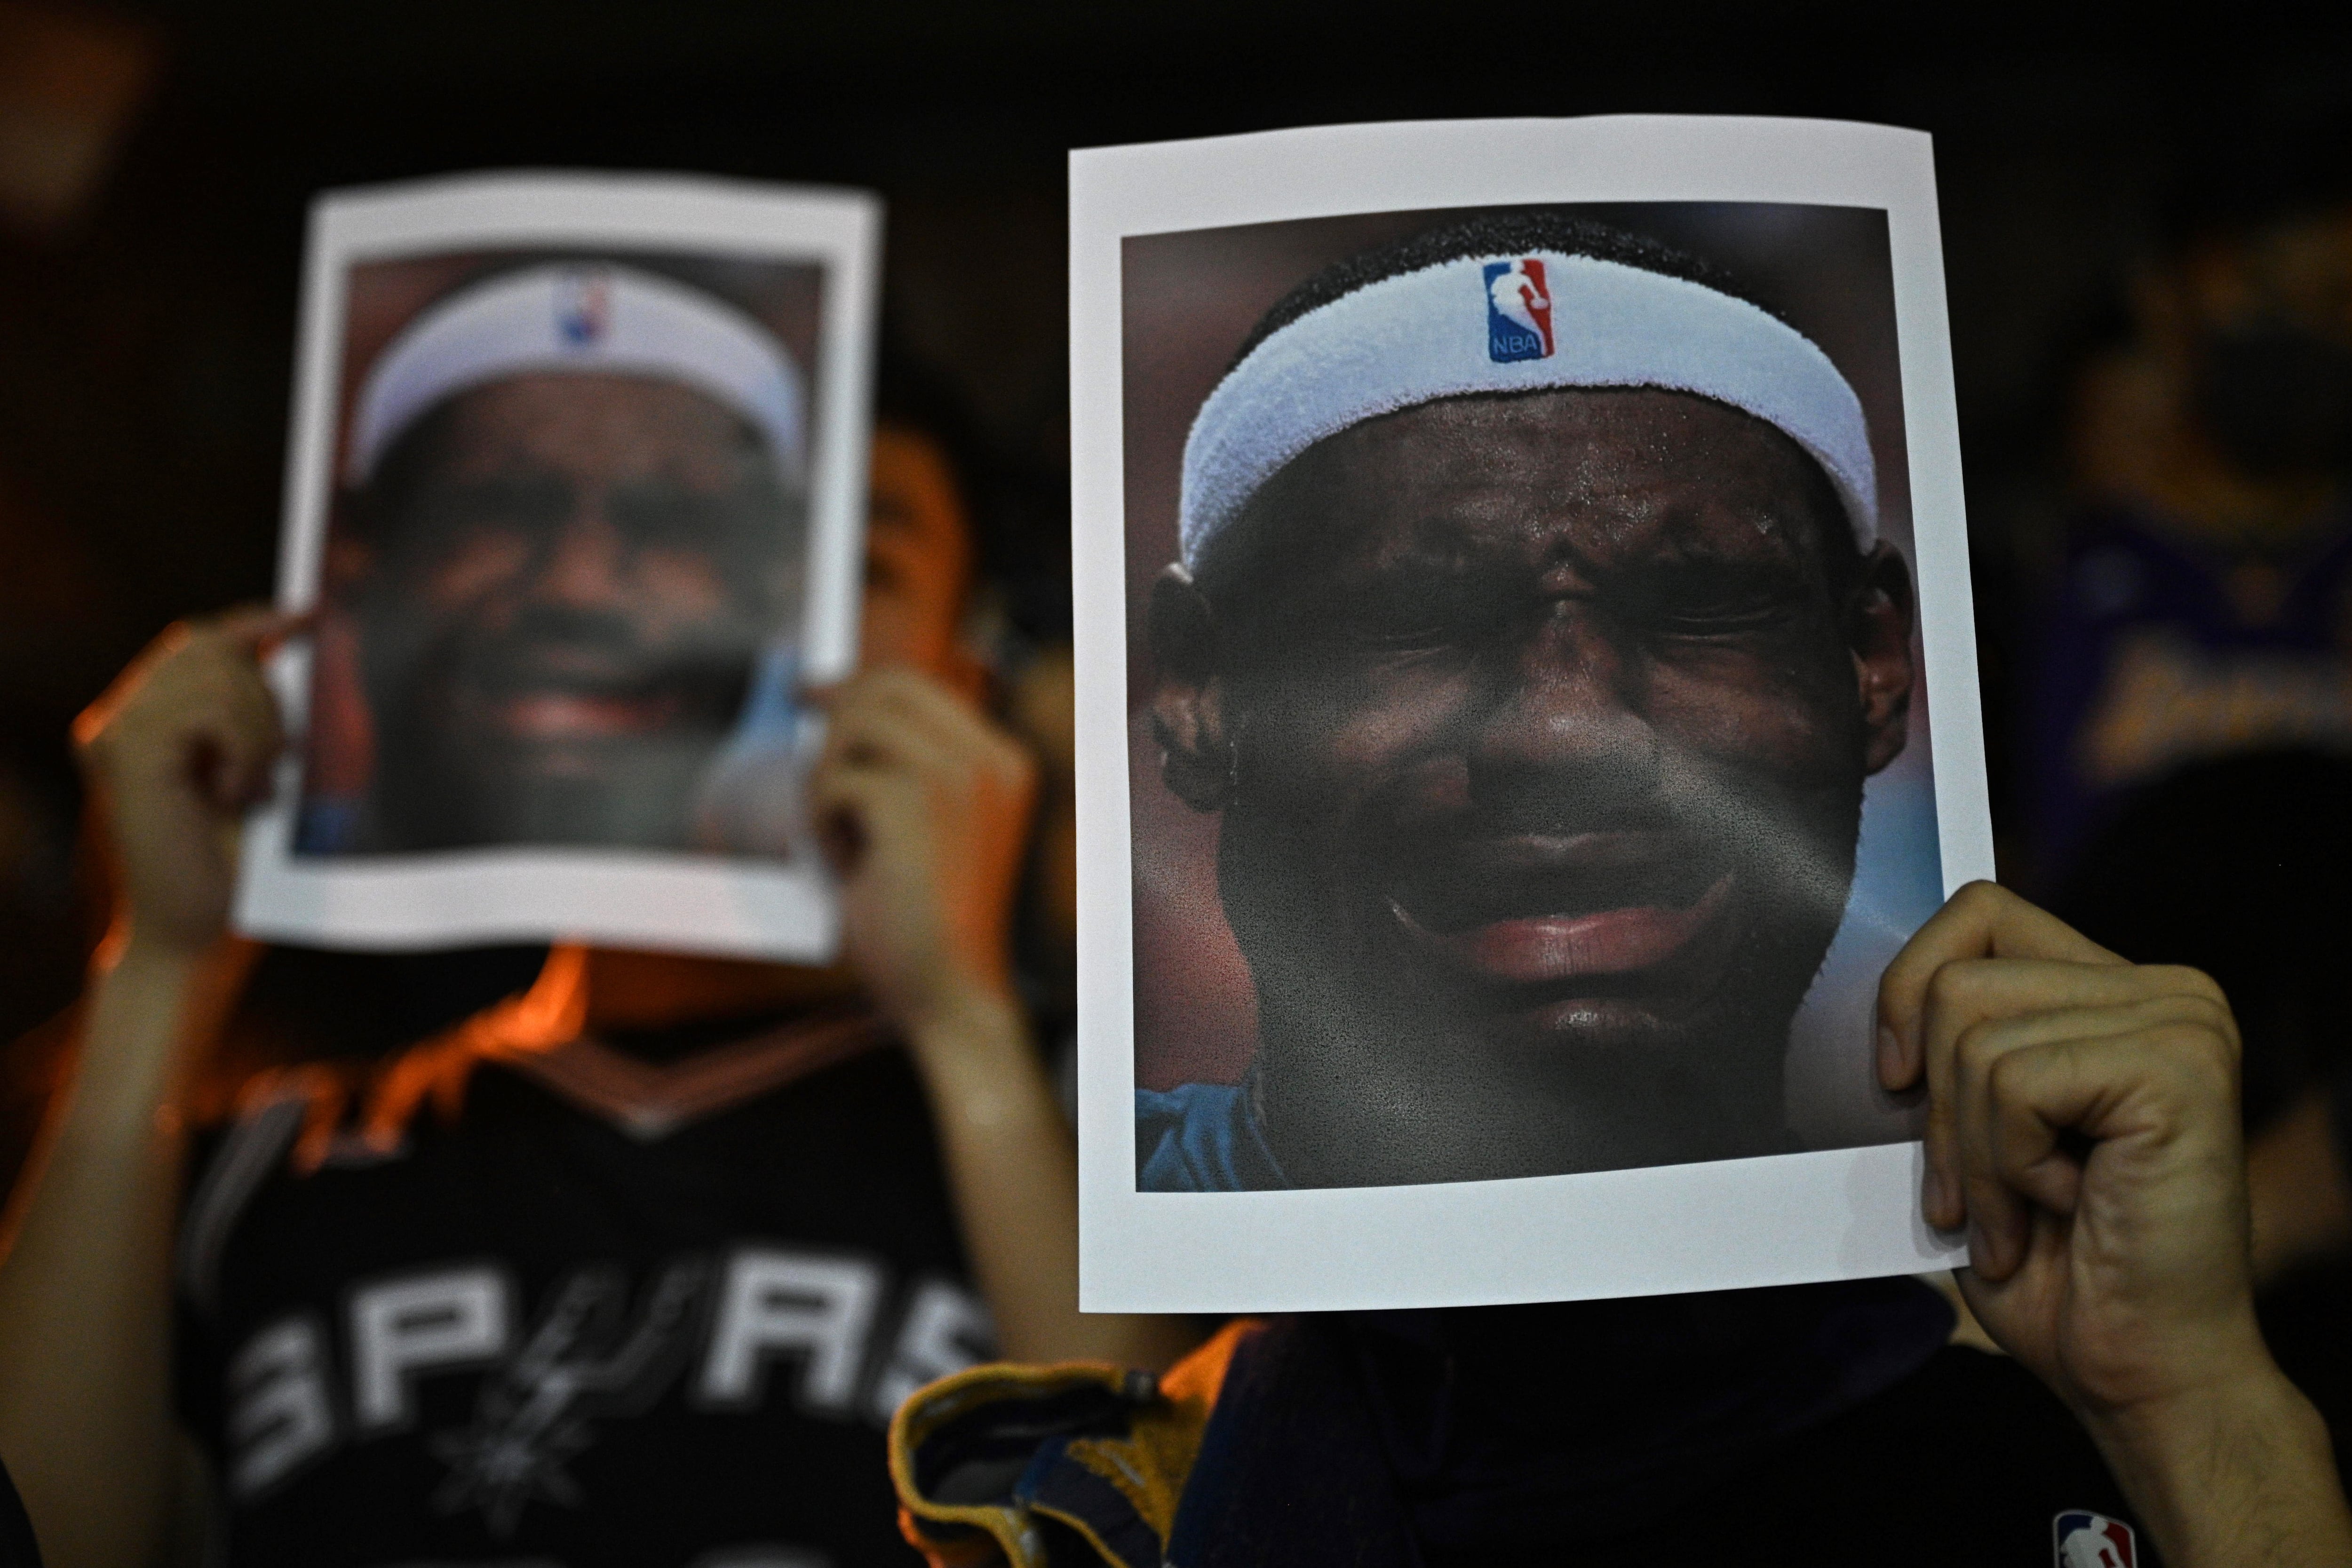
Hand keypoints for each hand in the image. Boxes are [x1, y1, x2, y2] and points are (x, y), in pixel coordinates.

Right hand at [75, 609, 299, 957]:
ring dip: (260, 729)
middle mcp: (123, 716)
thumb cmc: (236, 862)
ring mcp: (116, 731)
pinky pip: (208, 711)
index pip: (202, 642)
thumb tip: (307, 641)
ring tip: (254, 789)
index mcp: (152, 718)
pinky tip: (231, 795)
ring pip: (215, 672)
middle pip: (208, 645)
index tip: (310, 613)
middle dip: (264, 693)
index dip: (257, 620)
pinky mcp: (126, 752)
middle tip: (276, 763)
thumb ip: (270, 710)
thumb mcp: (266, 769)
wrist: (197, 931)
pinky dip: (242, 749)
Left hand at [807, 667, 1037, 1032]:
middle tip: (804, 753)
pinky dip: (822, 822)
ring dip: (827, 782)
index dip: (856, 685)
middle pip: (886, 690)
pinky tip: (846, 867)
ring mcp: (958, 780)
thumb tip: (835, 701)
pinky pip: (835, 780)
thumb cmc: (930, 922)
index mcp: (1005, 765)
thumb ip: (904, 767)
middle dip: (833, 721)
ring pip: (855, 728)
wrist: (953, 998)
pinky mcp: (915, 808)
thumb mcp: (929, 829)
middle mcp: (991, 762)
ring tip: (841, 843)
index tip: (810, 695)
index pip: (920, 688)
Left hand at [1876, 882, 2263, 1423]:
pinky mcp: (2178, 1067)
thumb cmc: (2050, 1260)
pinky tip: (2065, 1209)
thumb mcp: (1976, 1127)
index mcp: (2113, 990)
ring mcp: (2181, 1023)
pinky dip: (2012, 1166)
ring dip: (1976, 1152)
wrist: (2134, 1366)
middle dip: (1939, 1105)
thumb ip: (1948, 1047)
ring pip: (1977, 1036)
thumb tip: (1872, 1000)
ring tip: (2019, 1214)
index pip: (1977, 912)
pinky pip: (2017, 1082)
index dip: (1909, 988)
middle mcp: (2163, 990)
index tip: (1895, 1080)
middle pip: (1961, 980)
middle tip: (1973, 1195)